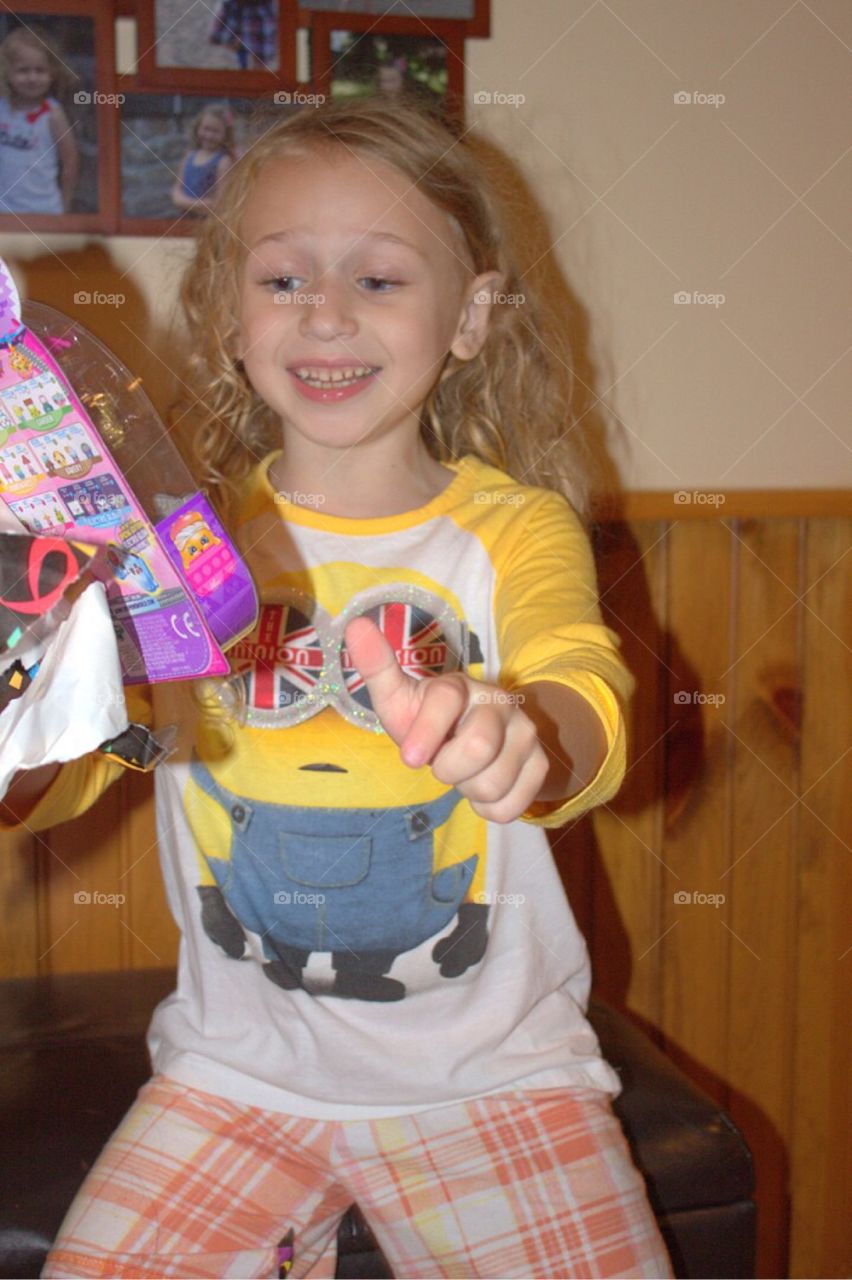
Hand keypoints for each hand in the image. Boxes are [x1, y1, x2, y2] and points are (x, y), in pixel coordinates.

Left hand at [344, 615, 548, 823]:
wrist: (474, 737)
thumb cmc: (429, 720)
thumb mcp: (399, 699)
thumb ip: (378, 667)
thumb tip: (354, 624)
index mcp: (461, 685)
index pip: (447, 701)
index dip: (425, 734)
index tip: (409, 758)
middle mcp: (501, 703)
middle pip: (479, 747)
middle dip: (448, 769)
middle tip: (442, 761)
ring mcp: (526, 734)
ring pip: (493, 784)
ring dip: (467, 790)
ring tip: (464, 772)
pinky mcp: (540, 765)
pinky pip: (510, 808)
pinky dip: (488, 808)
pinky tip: (482, 785)